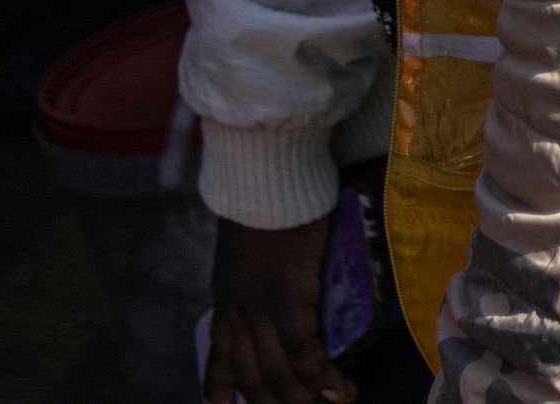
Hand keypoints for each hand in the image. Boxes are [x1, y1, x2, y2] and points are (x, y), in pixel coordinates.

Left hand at [205, 213, 351, 403]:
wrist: (264, 178)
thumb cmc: (263, 196)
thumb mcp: (247, 239)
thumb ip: (256, 263)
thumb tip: (277, 266)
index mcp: (227, 298)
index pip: (220, 355)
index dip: (219, 388)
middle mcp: (237, 311)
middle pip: (250, 375)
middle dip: (273, 401)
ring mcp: (259, 308)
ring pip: (276, 372)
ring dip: (303, 398)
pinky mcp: (287, 298)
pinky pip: (302, 351)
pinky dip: (321, 377)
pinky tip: (340, 391)